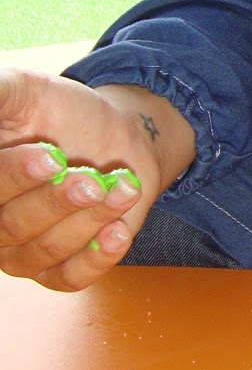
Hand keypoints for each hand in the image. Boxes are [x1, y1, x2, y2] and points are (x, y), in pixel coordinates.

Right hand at [0, 69, 187, 290]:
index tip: (50, 156)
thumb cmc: (59, 112)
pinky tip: (118, 232)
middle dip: (55, 201)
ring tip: (121, 187)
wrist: (114, 133)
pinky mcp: (61, 269)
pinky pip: (71, 278)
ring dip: (87, 220)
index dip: (13, 176)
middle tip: (90, 177)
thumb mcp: (23, 91)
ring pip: (46, 249)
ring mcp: (23, 251)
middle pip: (10, 226)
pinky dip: (96, 258)